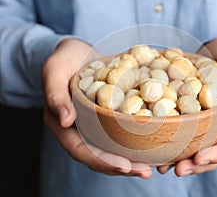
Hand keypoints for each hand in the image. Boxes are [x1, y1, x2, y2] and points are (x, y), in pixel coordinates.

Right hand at [42, 38, 151, 178]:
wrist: (79, 52)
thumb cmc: (64, 58)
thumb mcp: (54, 70)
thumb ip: (55, 93)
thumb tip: (65, 120)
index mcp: (64, 125)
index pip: (81, 150)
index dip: (102, 161)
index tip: (124, 165)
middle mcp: (81, 130)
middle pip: (101, 156)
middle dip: (123, 167)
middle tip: (146, 171)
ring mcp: (96, 125)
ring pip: (114, 148)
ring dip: (134, 159)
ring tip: (156, 164)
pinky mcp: (110, 117)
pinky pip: (123, 132)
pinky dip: (138, 141)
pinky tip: (156, 142)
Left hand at [157, 37, 216, 175]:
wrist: (213, 52)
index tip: (200, 158)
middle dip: (200, 165)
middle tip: (179, 170)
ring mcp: (214, 125)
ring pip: (203, 150)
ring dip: (186, 162)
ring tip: (166, 168)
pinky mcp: (198, 121)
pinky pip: (189, 139)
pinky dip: (176, 149)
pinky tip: (160, 154)